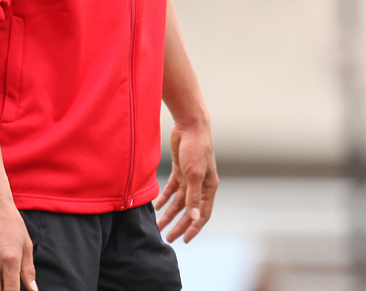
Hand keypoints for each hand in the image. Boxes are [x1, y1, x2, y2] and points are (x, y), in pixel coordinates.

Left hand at [155, 121, 218, 242]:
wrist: (190, 125)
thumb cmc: (197, 148)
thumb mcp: (195, 174)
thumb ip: (194, 196)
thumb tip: (194, 216)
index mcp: (209, 188)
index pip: (202, 213)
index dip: (194, 227)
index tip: (184, 239)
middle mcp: (200, 185)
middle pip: (188, 210)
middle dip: (178, 224)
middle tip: (168, 237)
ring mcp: (189, 178)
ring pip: (178, 201)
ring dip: (169, 213)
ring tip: (158, 225)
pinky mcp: (179, 170)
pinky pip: (171, 188)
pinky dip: (165, 198)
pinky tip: (156, 206)